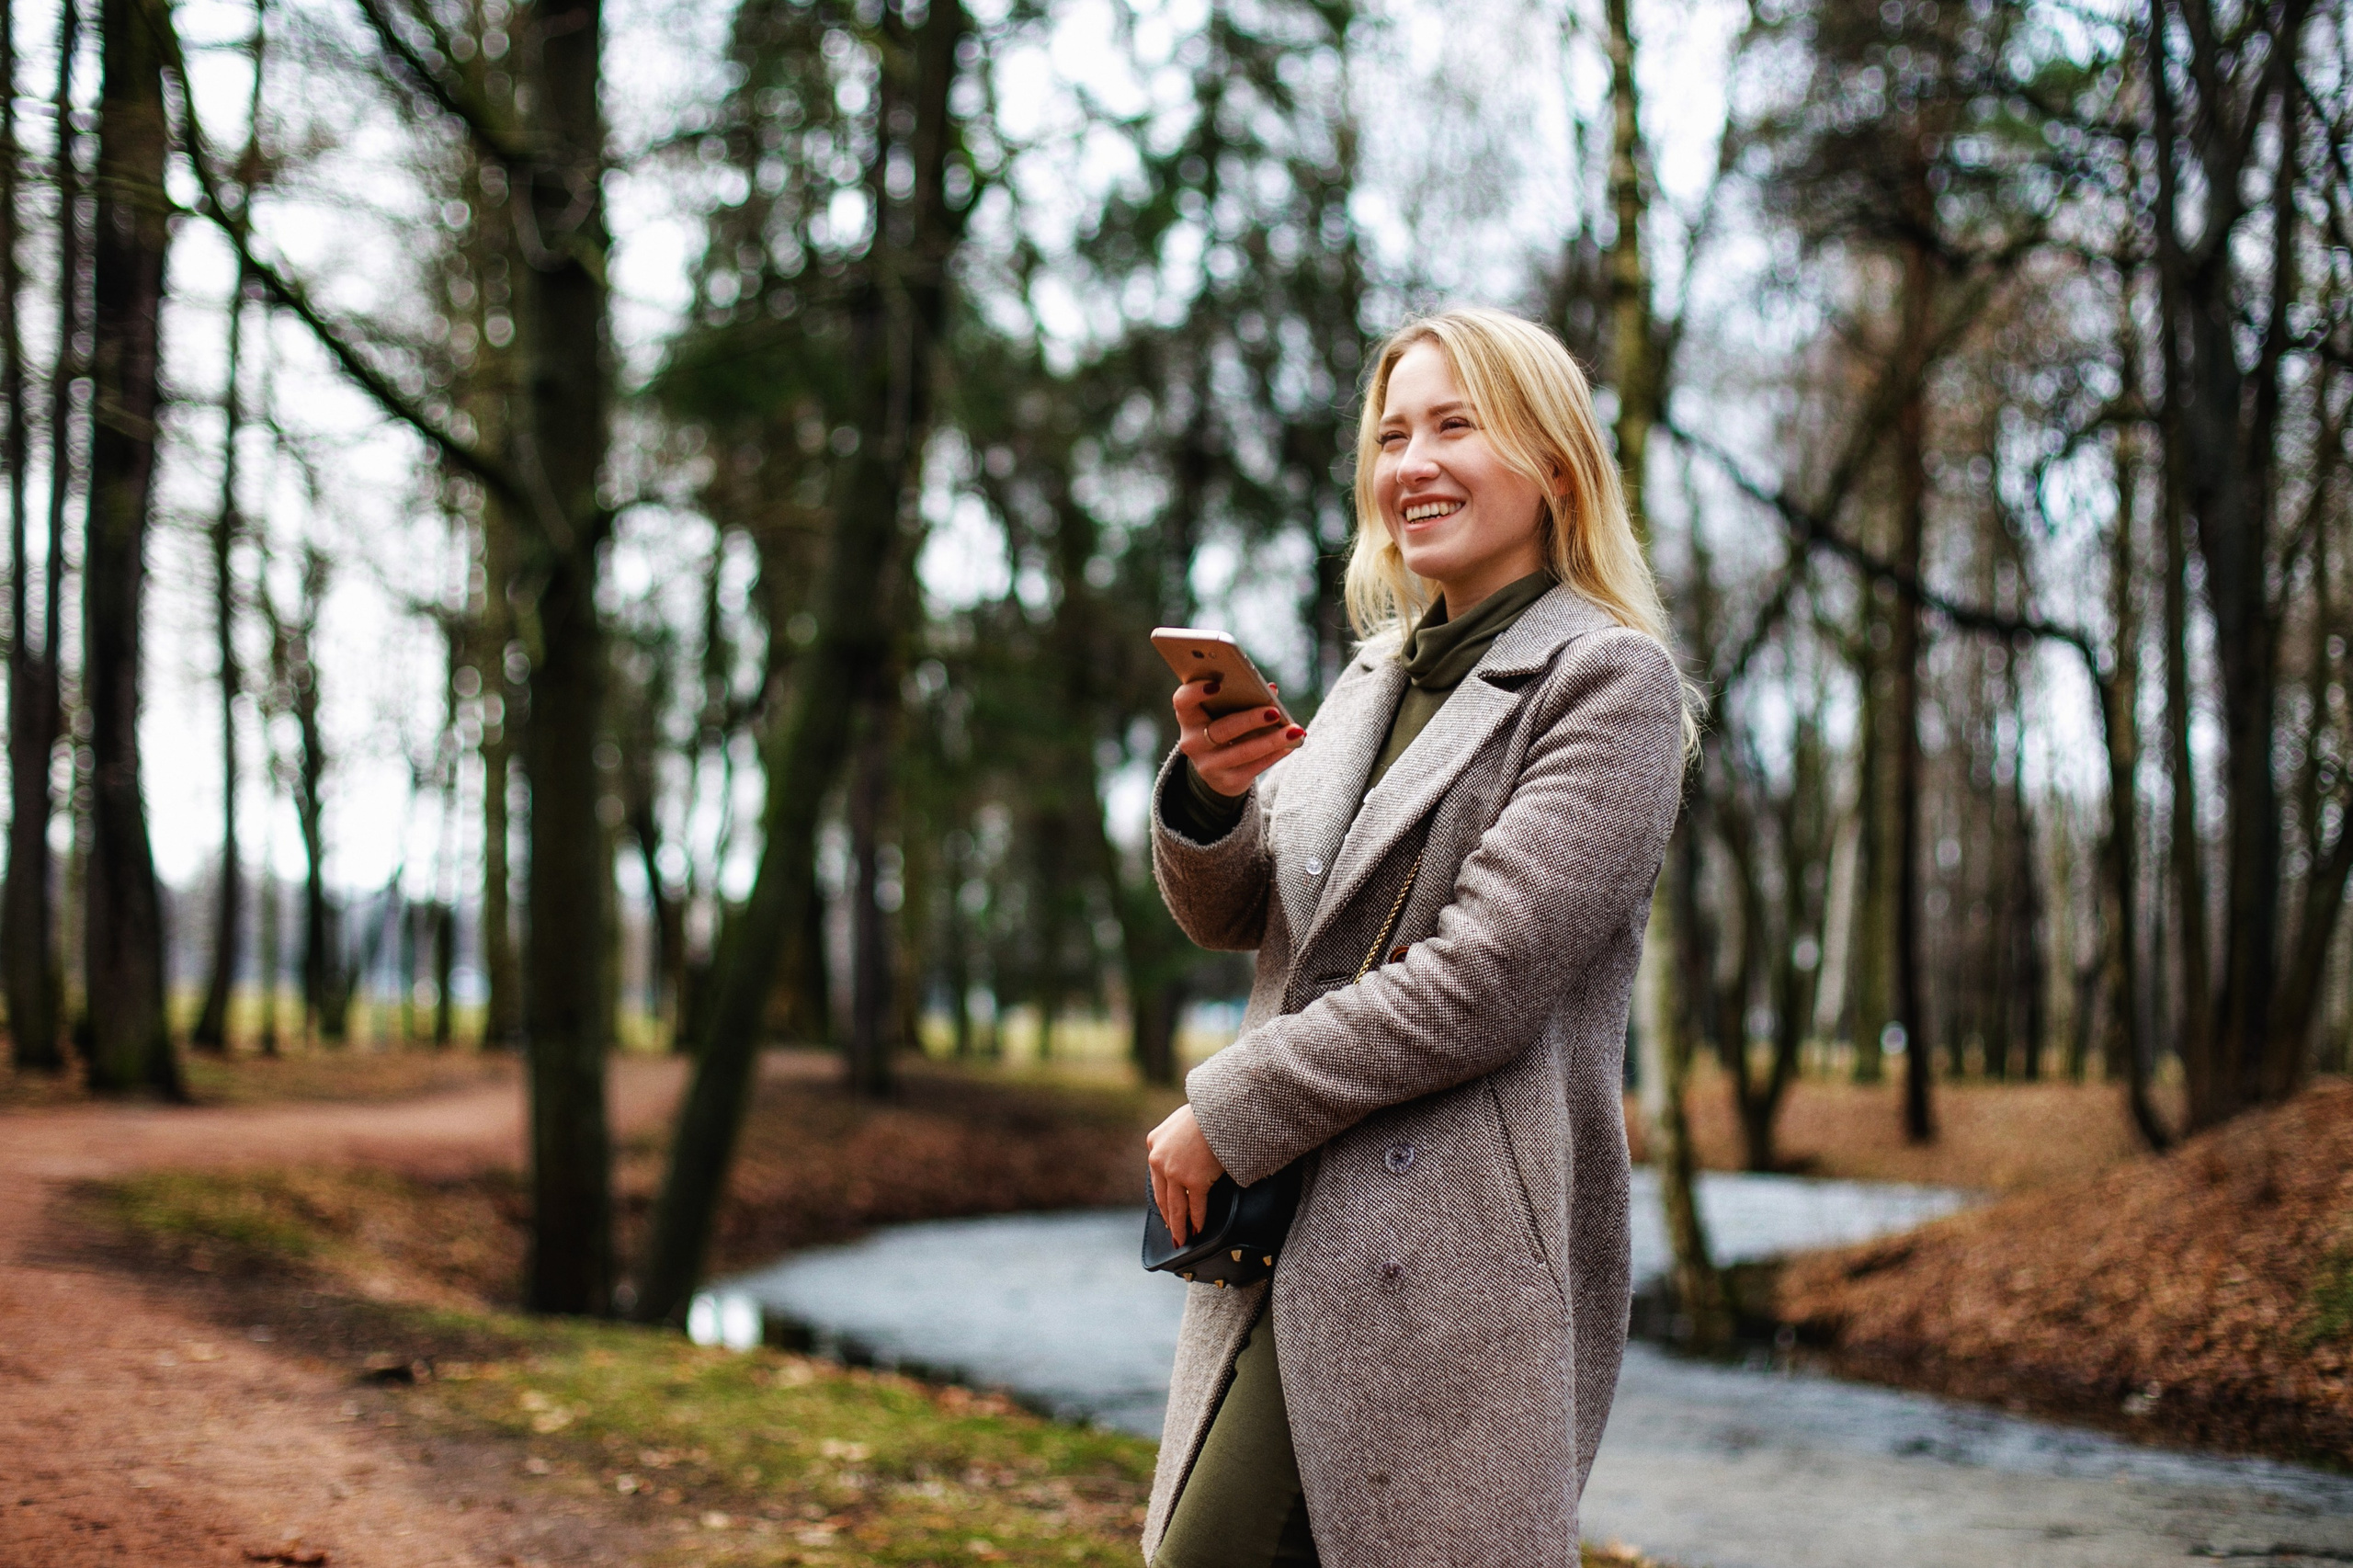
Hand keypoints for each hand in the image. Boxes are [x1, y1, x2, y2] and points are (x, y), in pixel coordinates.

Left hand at [1145, 1103, 1226, 1246]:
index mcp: (1153, 1143)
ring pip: (1175, 1207)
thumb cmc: (1207, 1111)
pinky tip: (1199, 1229)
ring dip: (1179, 1226)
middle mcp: (1158, 1160)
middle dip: (1168, 1218)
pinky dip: (1197, 1220)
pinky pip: (1195, 1206)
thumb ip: (1177, 1140)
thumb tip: (1187, 1157)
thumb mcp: (1181, 1121)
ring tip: (1182, 1240)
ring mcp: (1175, 1172)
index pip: (1156, 1178)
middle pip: (1162, 1197)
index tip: (1166, 1211)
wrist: (1219, 1108)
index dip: (1162, 1198)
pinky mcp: (1193, 1181)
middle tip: (1172, 1234)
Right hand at [1174, 680, 1304, 796]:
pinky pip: (1254, 768)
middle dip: (1250, 720)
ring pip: (1242, 752)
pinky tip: (1292, 745)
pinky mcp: (1226, 781)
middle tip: (1274, 712)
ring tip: (1295, 731)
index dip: (1195, 692)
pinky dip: (1275, 754)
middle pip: (1222, 729)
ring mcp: (1208, 765)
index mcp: (1188, 717)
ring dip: (1271, 741)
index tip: (1217, 684)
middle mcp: (1193, 742)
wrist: (1218, 770)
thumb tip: (1271, 689)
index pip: (1182, 702)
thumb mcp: (1224, 713)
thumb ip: (1242, 697)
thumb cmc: (1224, 727)